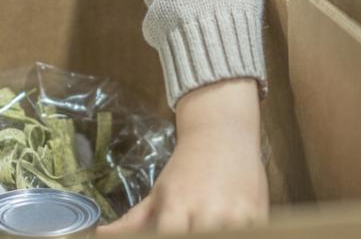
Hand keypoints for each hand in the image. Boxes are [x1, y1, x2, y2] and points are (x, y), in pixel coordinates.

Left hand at [101, 78, 267, 233]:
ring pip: (221, 238)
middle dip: (189, 236)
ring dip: (212, 234)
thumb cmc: (186, 166)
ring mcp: (236, 219)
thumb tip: (101, 235)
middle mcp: (207, 216)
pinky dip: (236, 232)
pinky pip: (250, 234)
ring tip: (204, 224)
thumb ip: (133, 220)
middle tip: (186, 228)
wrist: (223, 132)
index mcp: (176, 210)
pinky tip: (226, 226)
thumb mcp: (160, 192)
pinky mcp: (260, 217)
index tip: (168, 233)